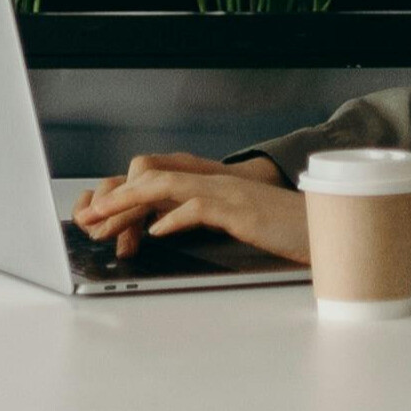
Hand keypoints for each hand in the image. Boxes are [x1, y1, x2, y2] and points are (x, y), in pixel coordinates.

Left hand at [72, 152, 286, 258]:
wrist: (321, 228)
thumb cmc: (282, 230)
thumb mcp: (236, 222)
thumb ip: (202, 216)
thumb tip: (162, 223)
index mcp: (212, 187)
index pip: (159, 183)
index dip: (125, 197)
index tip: (98, 218)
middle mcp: (217, 183)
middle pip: (155, 178)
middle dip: (118, 198)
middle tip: (89, 218)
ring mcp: (229, 194)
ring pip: (169, 185)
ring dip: (133, 202)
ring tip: (107, 220)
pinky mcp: (243, 210)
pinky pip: (202, 207)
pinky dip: (176, 217)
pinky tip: (158, 231)